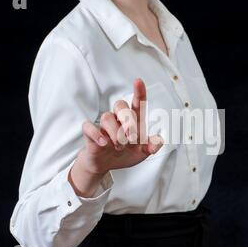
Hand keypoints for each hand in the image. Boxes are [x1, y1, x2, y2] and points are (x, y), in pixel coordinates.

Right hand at [69, 79, 162, 196]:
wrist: (106, 165)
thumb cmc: (125, 154)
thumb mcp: (142, 153)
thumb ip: (151, 146)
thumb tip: (158, 141)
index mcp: (132, 121)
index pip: (136, 103)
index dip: (138, 92)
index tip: (138, 81)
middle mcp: (118, 119)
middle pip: (120, 105)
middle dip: (128, 120)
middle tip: (131, 138)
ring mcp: (104, 126)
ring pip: (107, 117)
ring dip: (115, 133)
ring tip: (119, 146)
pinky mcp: (91, 134)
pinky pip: (89, 126)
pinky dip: (97, 134)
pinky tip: (104, 143)